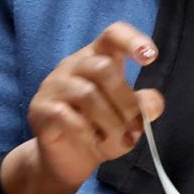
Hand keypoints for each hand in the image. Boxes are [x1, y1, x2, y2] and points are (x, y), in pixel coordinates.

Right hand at [2, 23, 163, 193]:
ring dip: (111, 121)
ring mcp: (54, 85)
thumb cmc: (103, 130)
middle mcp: (74, 65)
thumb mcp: (131, 120)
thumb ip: (144, 106)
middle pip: (103, 67)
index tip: (151, 57)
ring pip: (87, 94)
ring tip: (122, 140)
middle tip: (137, 126)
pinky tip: (96, 142)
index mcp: (99, 58)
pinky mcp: (40, 108)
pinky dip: (88, 133)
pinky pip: (66, 115)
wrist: (70, 159)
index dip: (132, 40)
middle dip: (126, 101)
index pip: (113, 34)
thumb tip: (153, 104)